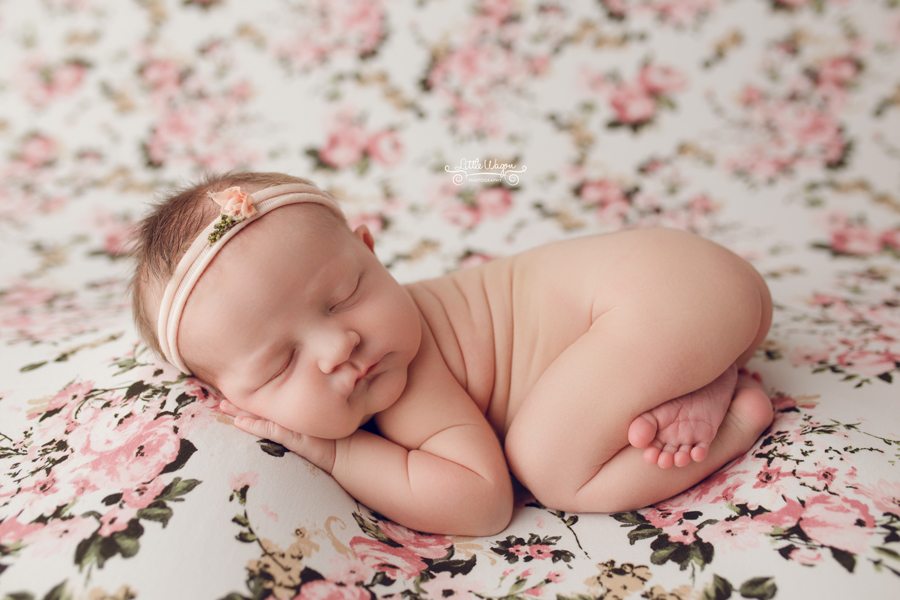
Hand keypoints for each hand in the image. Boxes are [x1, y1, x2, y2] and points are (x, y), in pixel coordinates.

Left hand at [217, 399, 335, 473]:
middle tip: (221, 389)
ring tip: (222, 405)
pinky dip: (252, 426)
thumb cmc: (334, 433)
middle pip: (261, 402)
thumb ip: (307, 405)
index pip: (270, 394)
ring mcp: (291, 425)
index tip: (238, 380)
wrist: (346, 448)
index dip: (254, 390)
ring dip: (239, 410)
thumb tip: (299, 392)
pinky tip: (238, 423)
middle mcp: (291, 413)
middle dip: (241, 397)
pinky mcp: (291, 437)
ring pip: (260, 414)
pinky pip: (267, 430)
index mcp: (295, 406)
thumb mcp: (318, 417)